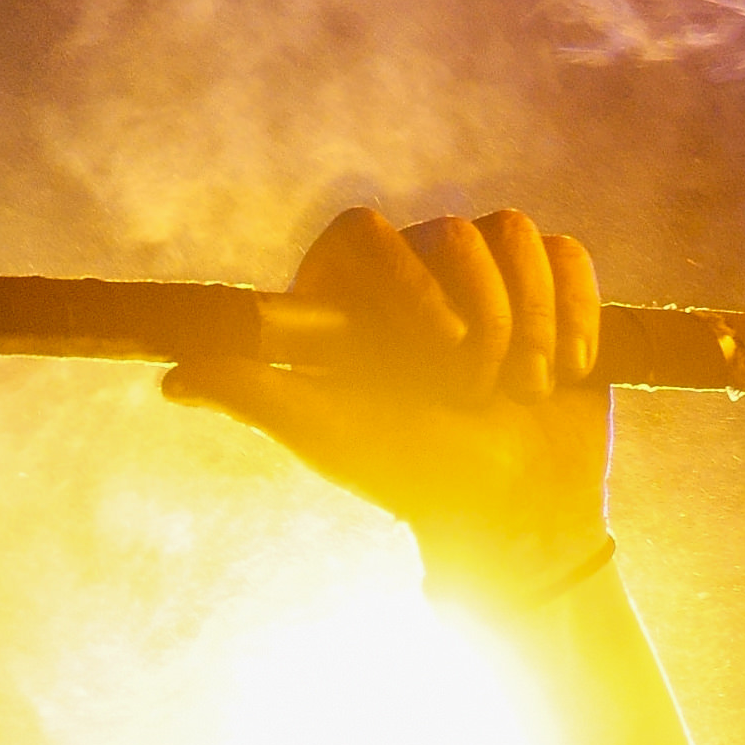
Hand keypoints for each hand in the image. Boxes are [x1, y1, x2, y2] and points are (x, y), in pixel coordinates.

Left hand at [163, 208, 613, 602]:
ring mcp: (484, 275)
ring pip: (514, 235)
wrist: (517, 512)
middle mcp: (415, 273)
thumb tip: (171, 378)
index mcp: (353, 300)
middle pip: (452, 231)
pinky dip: (572, 313)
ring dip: (528, 321)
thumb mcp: (330, 436)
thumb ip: (255, 395)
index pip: (361, 232)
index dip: (403, 275)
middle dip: (480, 316)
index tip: (435, 342)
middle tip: (474, 390)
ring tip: (520, 390)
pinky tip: (566, 372)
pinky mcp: (549, 284)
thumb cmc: (413, 477)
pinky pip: (566, 254)